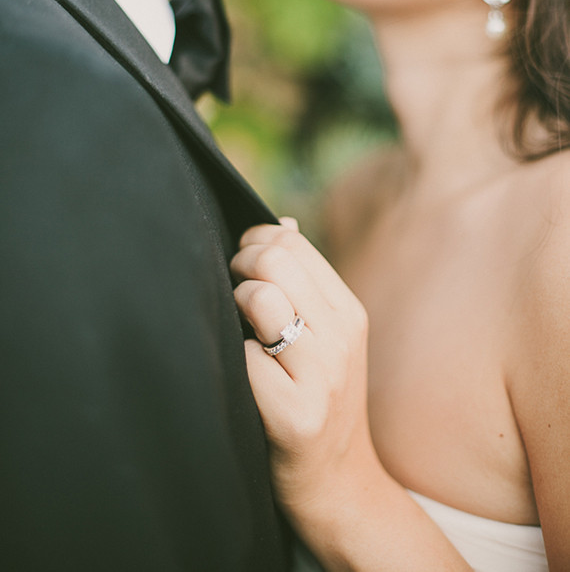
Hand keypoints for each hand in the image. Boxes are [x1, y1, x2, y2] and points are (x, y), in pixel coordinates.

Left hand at [231, 223, 375, 518]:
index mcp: (348, 311)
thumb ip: (304, 283)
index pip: (291, 240)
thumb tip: (281, 222)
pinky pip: (244, 355)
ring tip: (239, 333)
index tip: (241, 269)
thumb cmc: (318, 404)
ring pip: (259, 297)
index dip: (252, 243)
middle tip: (232, 296)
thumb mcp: (327, 339)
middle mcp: (342, 336)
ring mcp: (322, 375)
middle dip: (237, 266)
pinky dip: (231, 358)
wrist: (339, 488)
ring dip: (232, 308)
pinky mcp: (295, 414)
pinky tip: (240, 376)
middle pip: (274, 258)